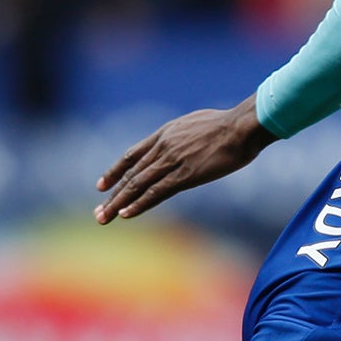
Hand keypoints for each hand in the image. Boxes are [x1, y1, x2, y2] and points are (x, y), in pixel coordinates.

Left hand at [94, 97, 274, 222]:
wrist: (241, 127)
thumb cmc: (229, 124)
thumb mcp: (198, 123)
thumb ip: (185, 134)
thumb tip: (186, 140)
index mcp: (165, 133)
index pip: (132, 155)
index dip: (114, 171)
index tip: (101, 185)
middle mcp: (163, 147)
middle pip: (131, 174)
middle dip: (113, 195)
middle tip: (99, 212)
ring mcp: (172, 161)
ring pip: (138, 185)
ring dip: (119, 204)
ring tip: (104, 218)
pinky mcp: (185, 175)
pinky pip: (156, 192)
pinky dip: (140, 204)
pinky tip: (127, 214)